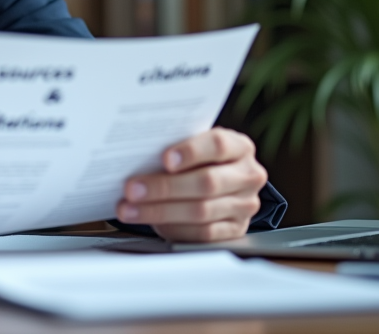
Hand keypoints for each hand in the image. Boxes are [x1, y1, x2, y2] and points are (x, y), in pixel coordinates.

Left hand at [116, 127, 266, 242]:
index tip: (164, 159)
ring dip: (160, 211)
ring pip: (201, 211)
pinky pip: (202, 234)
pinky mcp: (235, 230)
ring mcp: (245, 205)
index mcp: (239, 147)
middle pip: (207, 182)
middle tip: (132, 189)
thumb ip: (176, 149)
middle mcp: (248, 175)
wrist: (221, 182)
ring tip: (130, 209)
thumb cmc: (199, 160)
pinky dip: (173, 228)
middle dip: (164, 187)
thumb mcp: (193, 146)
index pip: (219, 145)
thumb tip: (137, 156)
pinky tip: (150, 223)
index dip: (191, 152)